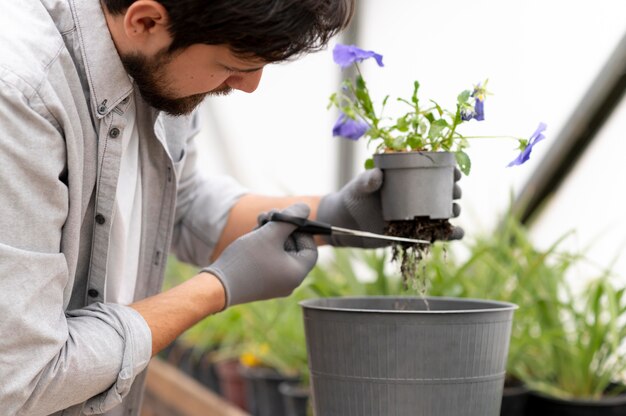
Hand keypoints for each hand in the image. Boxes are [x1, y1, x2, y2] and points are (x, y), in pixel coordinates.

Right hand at [202, 203, 317, 306]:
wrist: (217, 286)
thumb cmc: (246, 260)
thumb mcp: (270, 233)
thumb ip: (290, 219)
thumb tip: (305, 208)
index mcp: (297, 274)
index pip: (310, 249)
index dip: (301, 231)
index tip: (286, 220)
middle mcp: (289, 283)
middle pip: (294, 249)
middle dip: (282, 229)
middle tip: (269, 215)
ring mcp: (275, 285)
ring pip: (280, 253)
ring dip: (271, 235)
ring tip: (258, 223)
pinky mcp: (261, 284)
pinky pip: (270, 261)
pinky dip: (264, 247)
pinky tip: (252, 237)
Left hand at [317, 168, 463, 246]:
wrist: (349, 223)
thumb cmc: (355, 197)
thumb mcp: (359, 187)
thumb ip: (366, 180)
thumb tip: (376, 176)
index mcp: (409, 178)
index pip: (435, 170)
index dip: (449, 170)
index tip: (454, 172)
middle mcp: (419, 195)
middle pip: (446, 191)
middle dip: (454, 191)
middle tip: (453, 193)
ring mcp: (420, 214)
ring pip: (446, 212)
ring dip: (454, 211)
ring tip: (451, 211)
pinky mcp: (417, 233)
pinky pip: (439, 234)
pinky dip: (451, 234)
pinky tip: (456, 233)